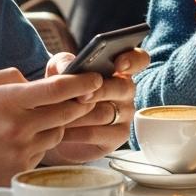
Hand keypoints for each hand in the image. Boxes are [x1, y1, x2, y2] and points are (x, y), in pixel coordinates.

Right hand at [0, 67, 103, 195]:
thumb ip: (9, 77)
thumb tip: (33, 79)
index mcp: (8, 101)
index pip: (58, 89)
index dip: (82, 82)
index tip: (95, 78)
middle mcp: (18, 127)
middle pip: (68, 112)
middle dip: (77, 103)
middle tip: (79, 98)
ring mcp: (20, 152)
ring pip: (58, 134)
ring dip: (56, 125)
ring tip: (34, 122)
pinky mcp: (19, 171)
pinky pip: (42, 154)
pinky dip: (39, 146)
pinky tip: (18, 142)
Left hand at [41, 49, 149, 164]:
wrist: (56, 128)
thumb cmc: (63, 94)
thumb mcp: (59, 72)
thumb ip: (63, 63)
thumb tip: (69, 66)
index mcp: (119, 70)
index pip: (139, 59)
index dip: (133, 60)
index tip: (119, 65)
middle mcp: (126, 91)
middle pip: (123, 87)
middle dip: (100, 91)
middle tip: (80, 96)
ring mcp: (125, 114)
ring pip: (107, 112)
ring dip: (80, 114)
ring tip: (59, 115)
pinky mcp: (118, 136)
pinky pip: (97, 133)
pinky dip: (76, 132)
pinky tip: (61, 131)